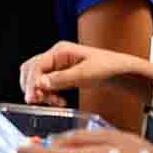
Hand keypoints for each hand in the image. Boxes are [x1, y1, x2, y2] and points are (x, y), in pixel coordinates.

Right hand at [20, 41, 152, 105]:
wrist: (121, 72)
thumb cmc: (107, 67)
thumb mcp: (85, 74)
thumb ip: (61, 79)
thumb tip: (40, 83)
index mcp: (60, 51)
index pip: (35, 65)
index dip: (32, 82)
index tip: (34, 97)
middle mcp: (55, 56)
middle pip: (31, 70)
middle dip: (32, 86)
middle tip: (39, 100)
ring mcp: (58, 65)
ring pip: (37, 78)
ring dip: (40, 91)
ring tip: (54, 102)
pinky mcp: (61, 74)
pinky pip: (46, 84)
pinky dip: (48, 93)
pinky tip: (58, 101)